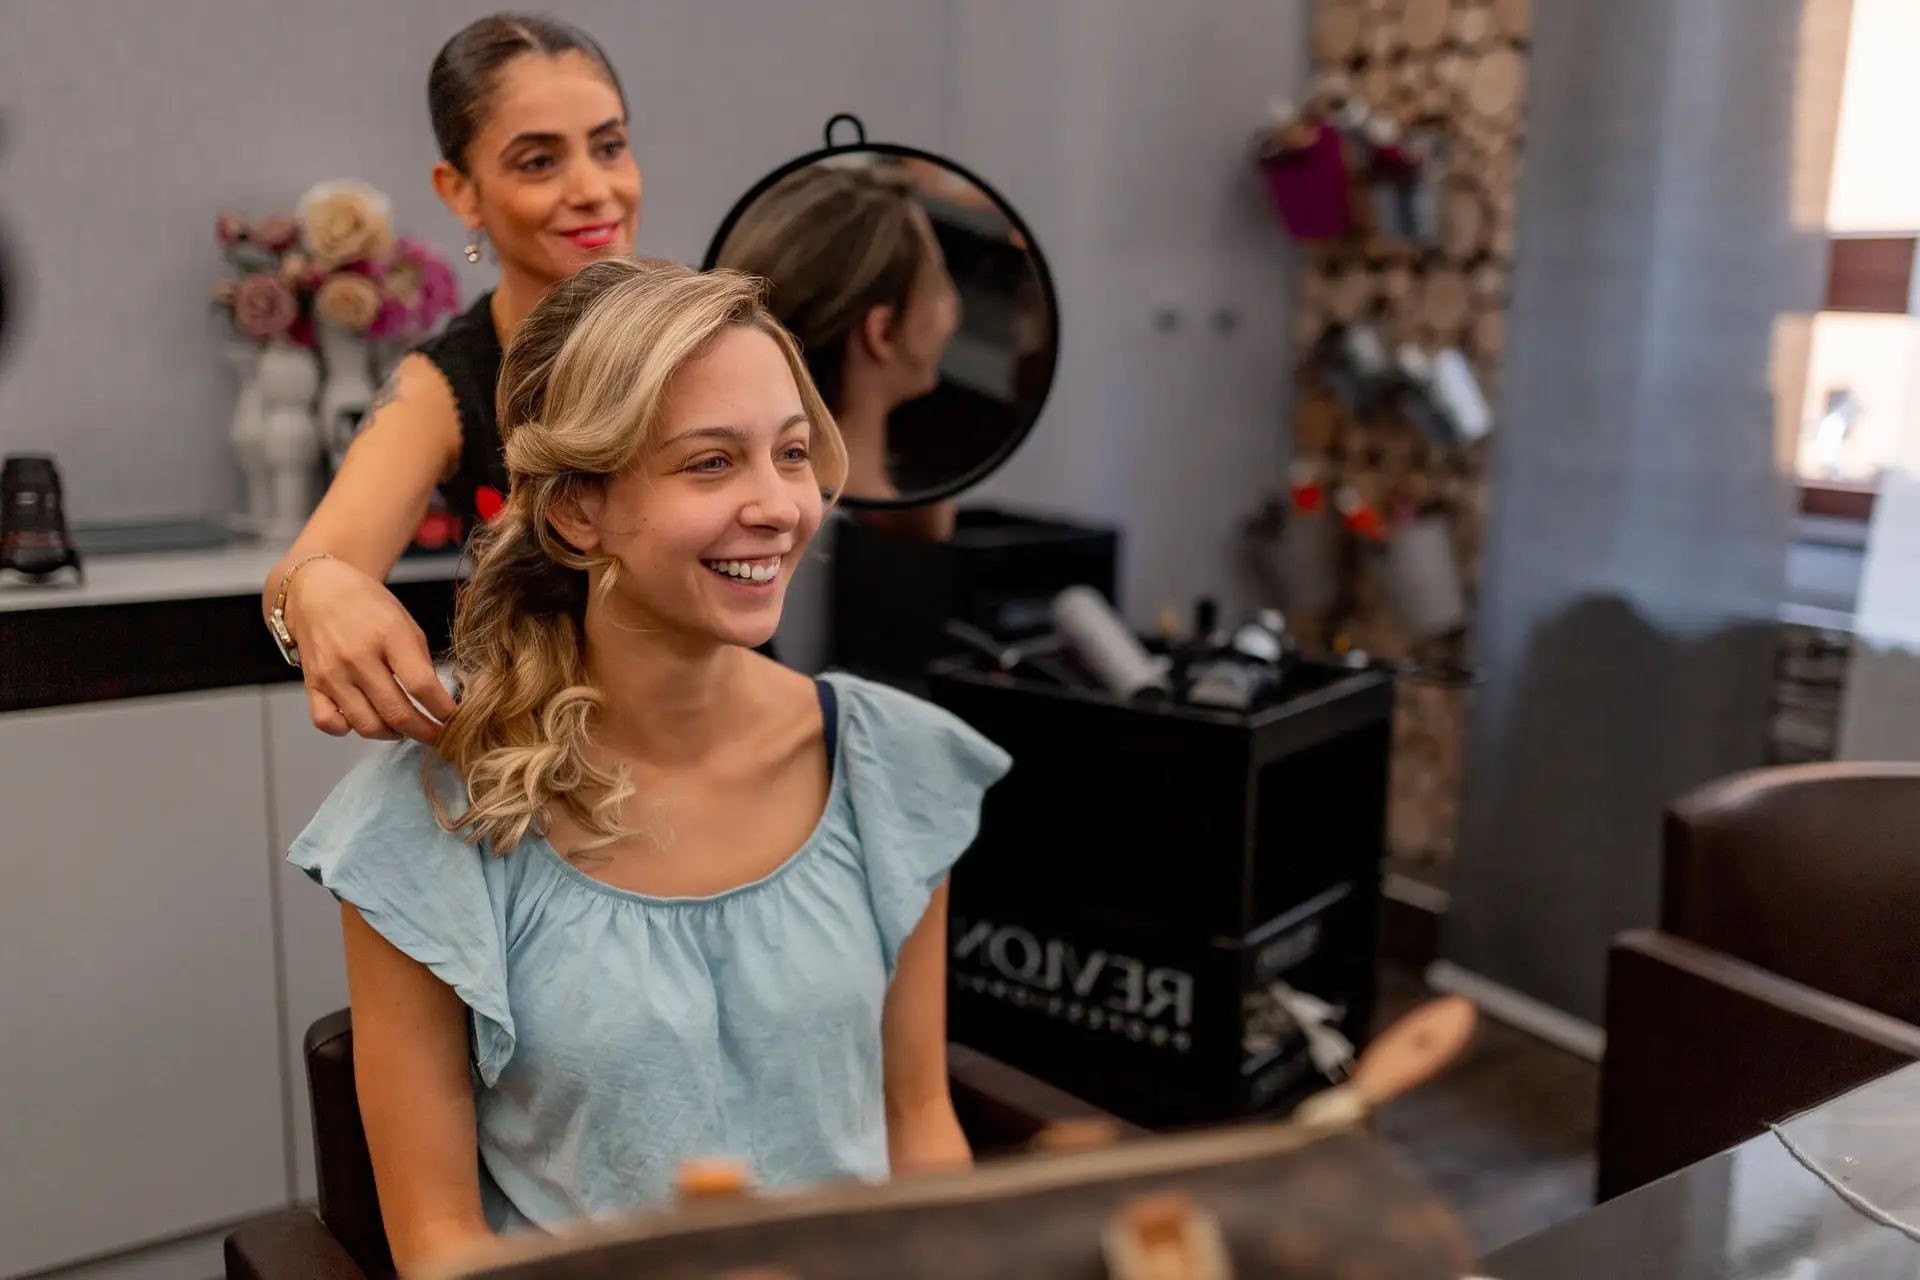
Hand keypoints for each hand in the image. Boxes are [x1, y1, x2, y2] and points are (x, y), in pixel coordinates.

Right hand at [284, 557, 456, 741]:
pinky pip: (329, 724)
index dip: (443, 710)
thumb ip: (421, 662)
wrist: (319, 591)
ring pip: (367, 726)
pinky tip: (364, 718)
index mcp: (388, 635)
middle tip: (438, 737)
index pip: (421, 685)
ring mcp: (332, 673)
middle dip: (424, 732)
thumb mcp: (406, 623)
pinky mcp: (312, 685)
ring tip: (405, 728)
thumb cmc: (368, 606)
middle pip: (396, 712)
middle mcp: (357, 657)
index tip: (455, 720)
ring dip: (393, 735)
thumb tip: (438, 701)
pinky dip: (349, 730)